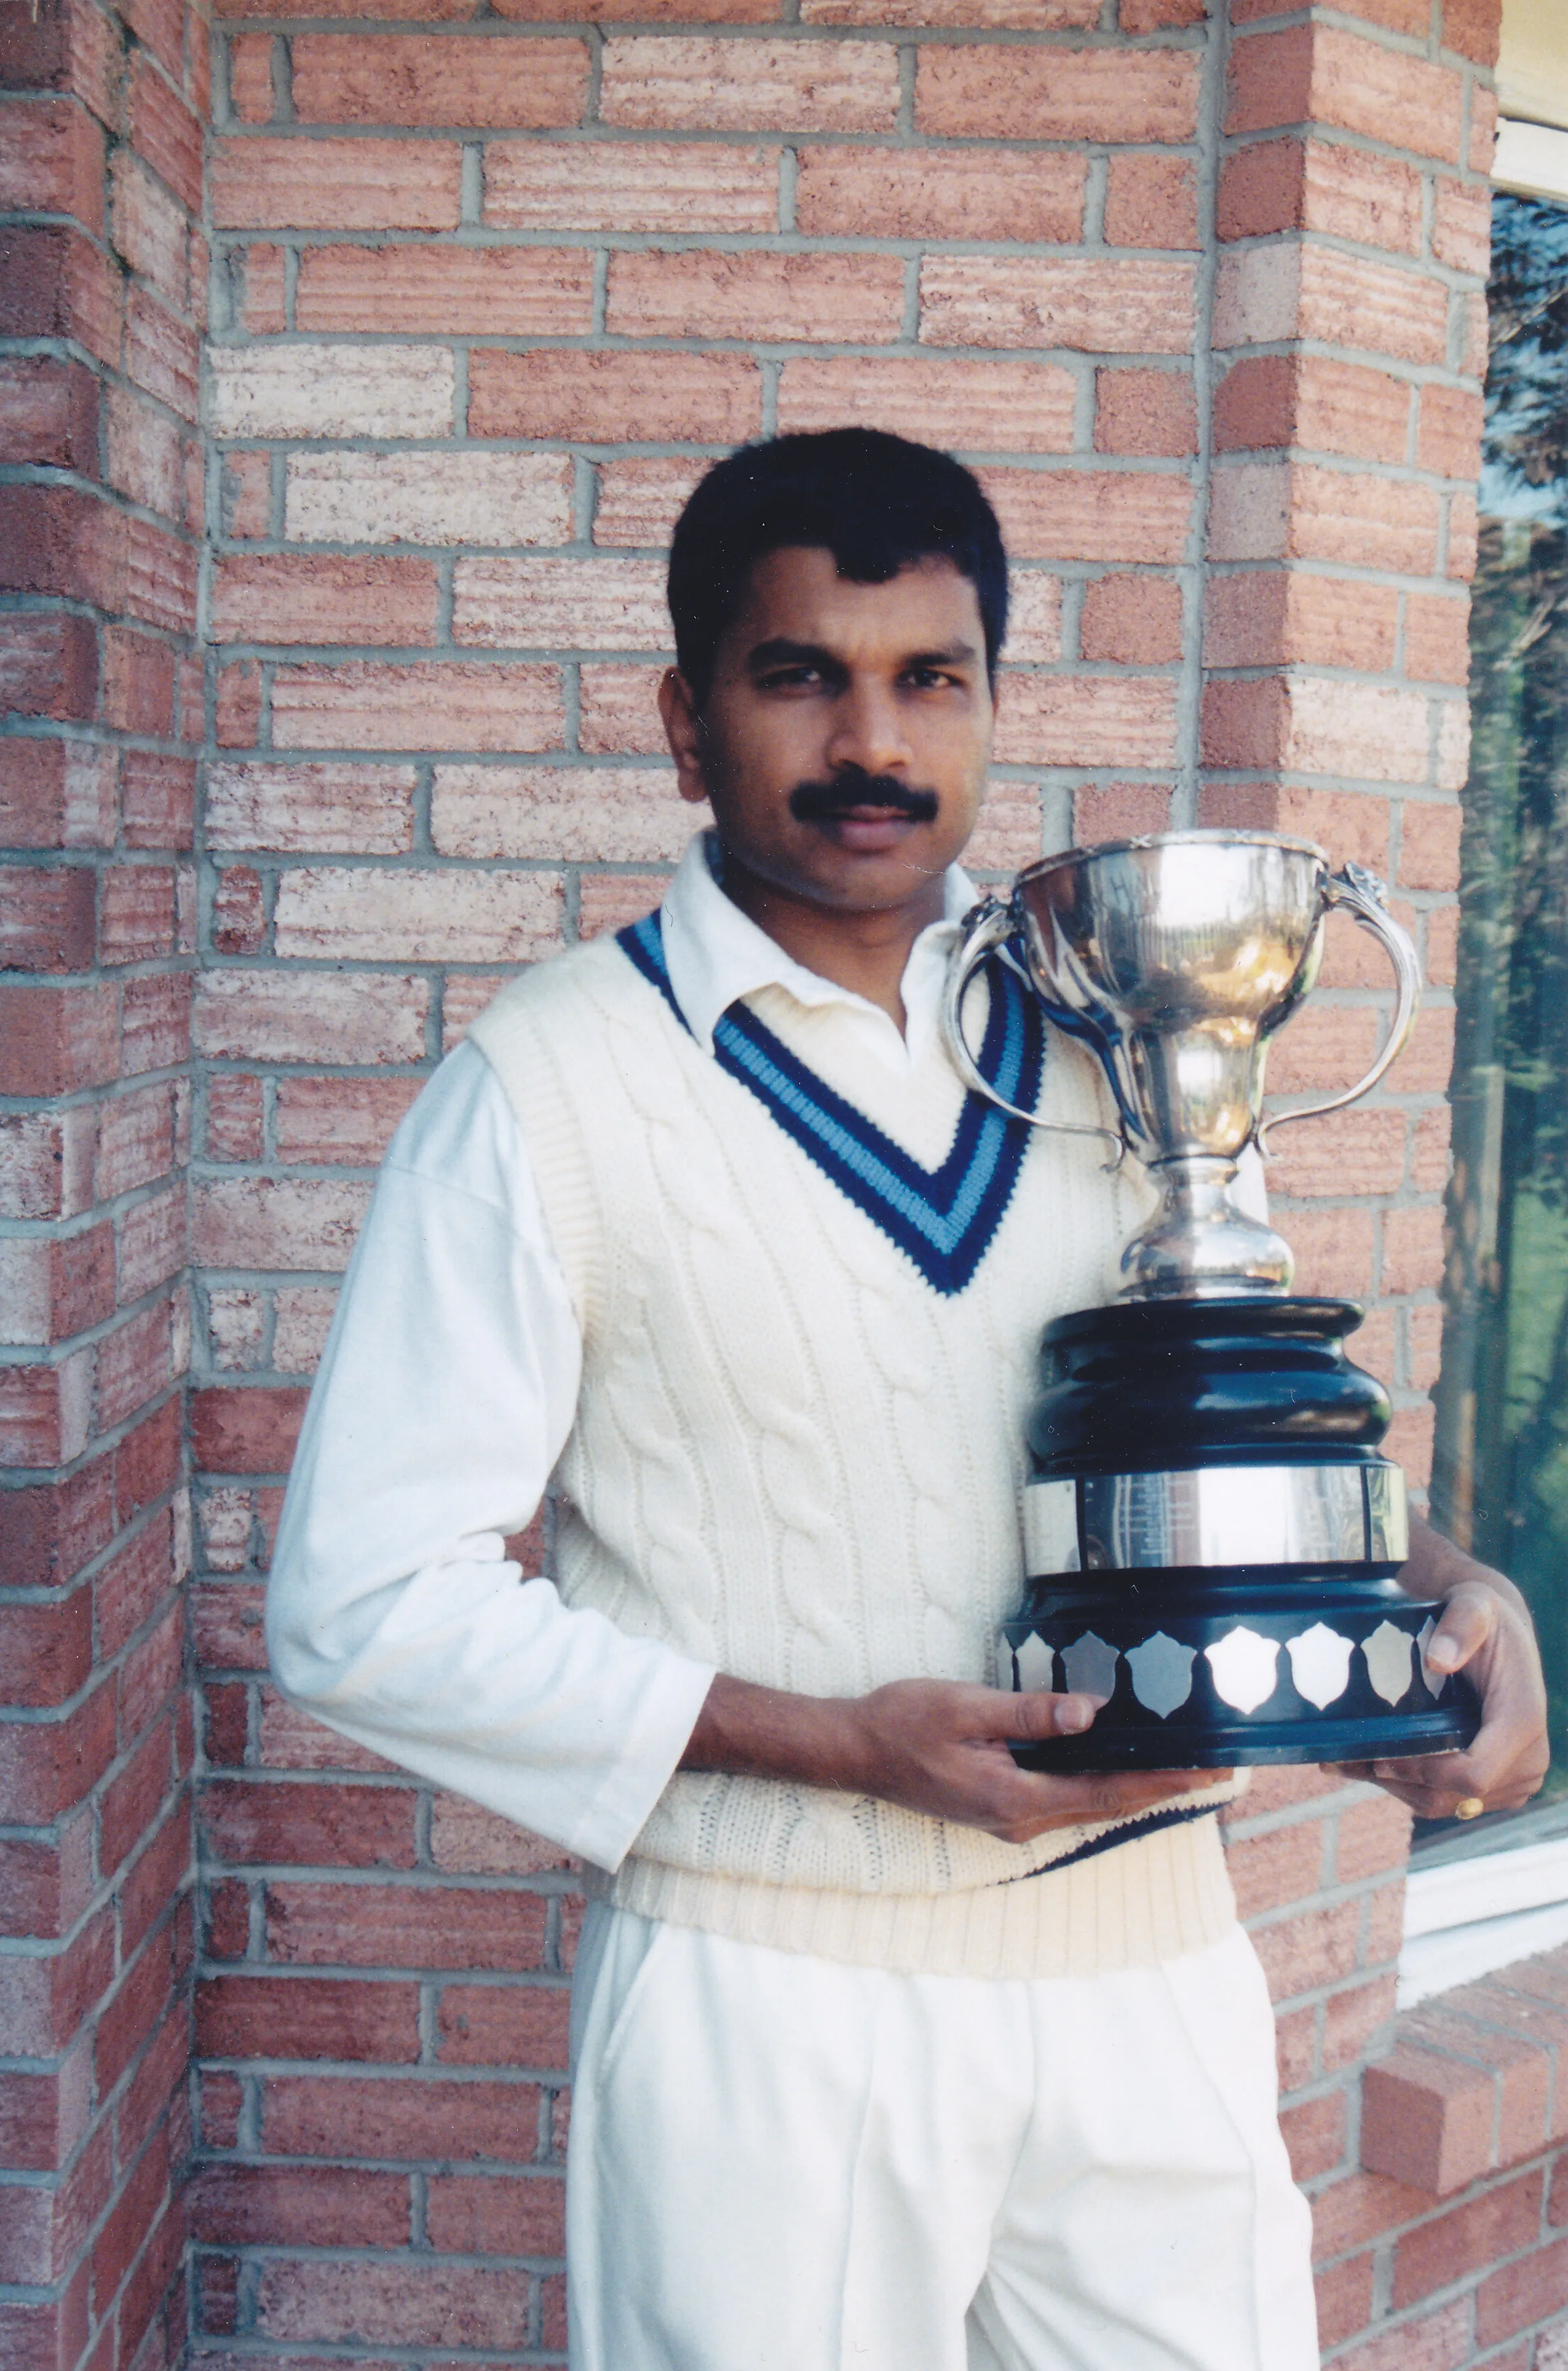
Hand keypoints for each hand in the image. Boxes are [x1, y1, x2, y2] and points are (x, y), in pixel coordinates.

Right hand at [839, 1679, 1224, 1842]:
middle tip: (1217, 1769)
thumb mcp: (966, 1708)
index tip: (1208, 1772)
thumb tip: (1091, 1714)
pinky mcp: (1002, 1808)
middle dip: (1163, 1787)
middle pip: (1108, 1805)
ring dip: (1137, 1787)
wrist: (855, 1751)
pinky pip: (1067, 1799)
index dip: (1162, 1781)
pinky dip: (1103, 1784)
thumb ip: (1029, 1714)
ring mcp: (1011, 1820)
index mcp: (1016, 1799)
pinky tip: (1119, 1763)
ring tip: (1183, 1766)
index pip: (1108, 1791)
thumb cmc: (903, 1723)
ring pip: (1089, 1805)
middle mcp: (1021, 1821)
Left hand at [1331, 1518, 1549, 1818]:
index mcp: (1522, 1720)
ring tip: (1353, 1760)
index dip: (1425, 1773)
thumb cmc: (1482, 1614)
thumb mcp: (1473, 1604)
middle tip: (1350, 1758)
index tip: (1381, 1755)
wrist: (1494, 1628)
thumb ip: (1460, 1625)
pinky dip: (1409, 1786)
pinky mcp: (1496, 1783)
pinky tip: (1374, 1762)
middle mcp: (1527, 1757)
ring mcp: (1513, 1776)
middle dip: (1401, 1782)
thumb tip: (1440, 1658)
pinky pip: (1448, 1800)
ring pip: (1445, 1804)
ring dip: (1398, 1788)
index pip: (1474, 1774)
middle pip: (1453, 1797)